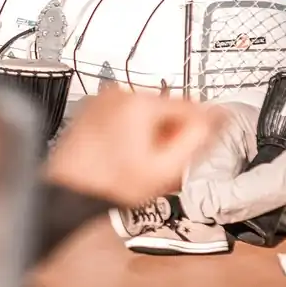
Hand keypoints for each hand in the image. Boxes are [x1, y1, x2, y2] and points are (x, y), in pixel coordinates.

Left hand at [44, 91, 223, 205]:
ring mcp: (102, 101)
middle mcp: (119, 94)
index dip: (201, 127)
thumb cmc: (108, 185)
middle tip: (167, 160)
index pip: (190, 106)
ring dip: (153, 131)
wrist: (68, 192)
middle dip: (172, 132)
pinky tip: (127, 154)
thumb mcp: (166, 168)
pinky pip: (124, 115)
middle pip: (166, 108)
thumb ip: (197, 139)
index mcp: (139, 103)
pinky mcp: (91, 110)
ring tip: (144, 160)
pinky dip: (132, 130)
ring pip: (146, 112)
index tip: (204, 142)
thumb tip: (217, 117)